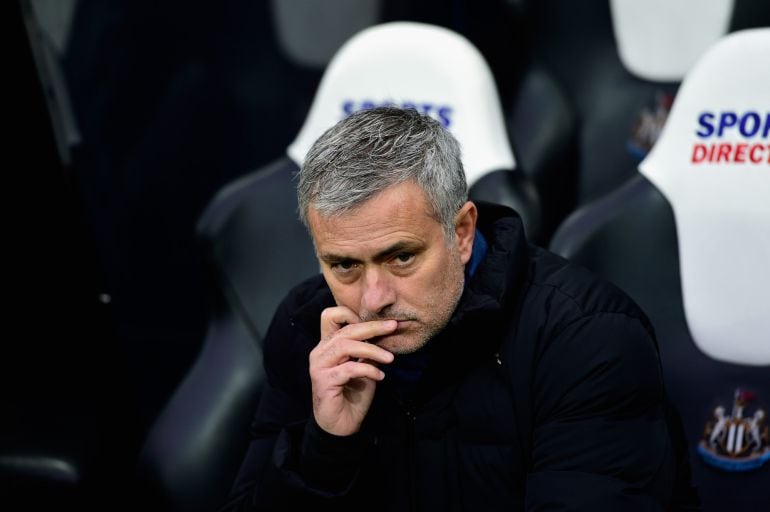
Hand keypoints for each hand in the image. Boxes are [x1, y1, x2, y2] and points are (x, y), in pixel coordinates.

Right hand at [309, 306, 396, 435]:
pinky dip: (368, 370)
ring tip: (390, 358)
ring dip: (371, 349)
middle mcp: (320, 352)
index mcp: (328, 345)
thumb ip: (368, 350)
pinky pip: (348, 368)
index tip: (378, 321)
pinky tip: (380, 376)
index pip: (330, 316)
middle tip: (393, 326)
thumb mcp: (364, 366)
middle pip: (345, 329)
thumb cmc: (353, 394)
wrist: (342, 425)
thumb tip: (386, 331)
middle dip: (372, 326)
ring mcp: (319, 366)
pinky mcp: (323, 381)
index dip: (351, 312)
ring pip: (345, 345)